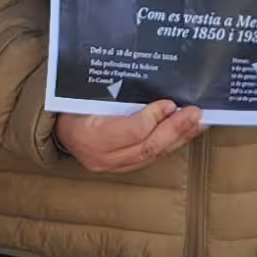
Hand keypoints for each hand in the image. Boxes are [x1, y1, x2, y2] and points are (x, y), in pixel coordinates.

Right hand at [54, 100, 201, 171]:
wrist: (57, 131)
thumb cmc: (71, 107)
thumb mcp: (85, 94)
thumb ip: (115, 93)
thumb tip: (153, 87)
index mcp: (89, 133)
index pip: (131, 130)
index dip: (155, 117)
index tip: (170, 103)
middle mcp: (101, 156)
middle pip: (147, 146)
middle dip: (175, 129)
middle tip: (195, 113)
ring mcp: (112, 166)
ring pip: (153, 155)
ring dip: (179, 138)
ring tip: (198, 123)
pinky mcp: (122, 169)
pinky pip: (151, 158)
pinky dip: (171, 144)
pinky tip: (185, 133)